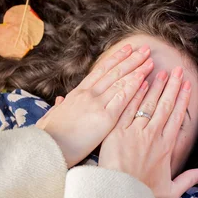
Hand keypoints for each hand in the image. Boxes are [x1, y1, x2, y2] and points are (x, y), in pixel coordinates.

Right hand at [36, 44, 153, 167]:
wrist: (47, 149)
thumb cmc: (48, 138)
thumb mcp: (51, 118)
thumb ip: (58, 108)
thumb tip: (61, 100)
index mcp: (76, 94)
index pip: (100, 72)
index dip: (115, 59)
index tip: (127, 50)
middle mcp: (87, 95)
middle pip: (113, 72)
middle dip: (131, 59)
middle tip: (145, 49)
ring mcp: (96, 104)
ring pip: (120, 82)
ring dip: (137, 69)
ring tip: (150, 59)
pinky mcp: (105, 117)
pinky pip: (122, 98)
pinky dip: (134, 87)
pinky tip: (144, 79)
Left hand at [98, 67, 197, 197]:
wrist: (118, 195)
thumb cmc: (143, 195)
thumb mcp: (170, 191)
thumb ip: (188, 180)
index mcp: (166, 147)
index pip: (176, 117)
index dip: (182, 99)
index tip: (186, 85)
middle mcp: (152, 136)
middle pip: (165, 105)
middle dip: (172, 86)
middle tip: (177, 70)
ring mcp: (134, 133)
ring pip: (147, 104)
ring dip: (154, 86)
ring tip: (160, 71)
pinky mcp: (117, 133)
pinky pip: (127, 110)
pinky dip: (134, 96)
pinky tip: (138, 83)